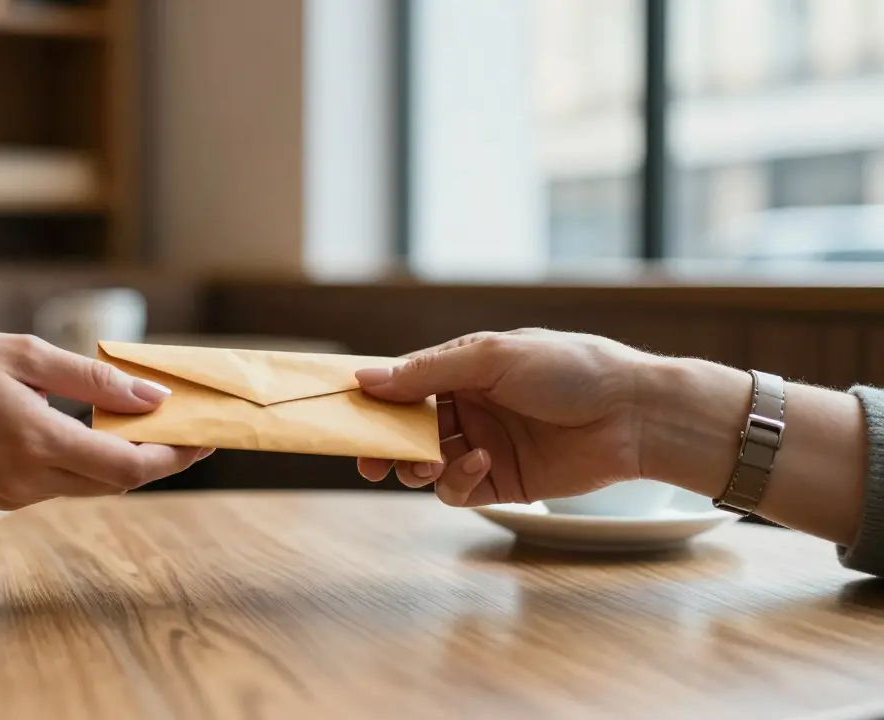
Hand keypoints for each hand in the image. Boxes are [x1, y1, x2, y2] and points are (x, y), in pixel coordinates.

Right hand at [0, 330, 209, 509]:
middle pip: (117, 482)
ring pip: (90, 483)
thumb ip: (91, 379)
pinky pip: (61, 481)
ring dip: (123, 456)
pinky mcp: (1, 497)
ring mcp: (14, 495)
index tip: (206, 434)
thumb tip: (152, 395)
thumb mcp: (20, 355)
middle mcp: (29, 480)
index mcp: (36, 442)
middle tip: (189, 422)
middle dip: (159, 455)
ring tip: (148, 418)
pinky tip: (96, 427)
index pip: (128, 467)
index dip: (175, 455)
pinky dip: (88, 458)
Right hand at [354, 329, 655, 506]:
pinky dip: (456, 479)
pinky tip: (480, 461)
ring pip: (424, 463)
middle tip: (366, 458)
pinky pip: (457, 489)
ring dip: (416, 463)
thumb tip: (365, 379)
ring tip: (427, 460)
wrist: (636, 414)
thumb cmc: (572, 368)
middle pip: (406, 430)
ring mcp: (483, 445)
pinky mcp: (501, 481)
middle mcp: (468, 407)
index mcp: (463, 369)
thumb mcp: (491, 358)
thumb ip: (426, 372)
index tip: (343, 413)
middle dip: (383, 443)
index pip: (403, 384)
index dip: (373, 399)